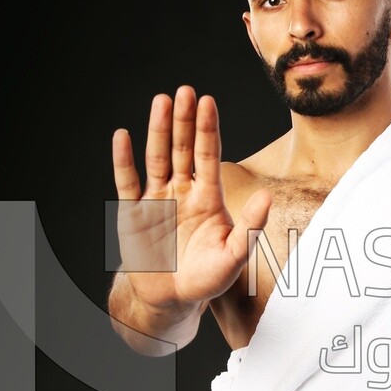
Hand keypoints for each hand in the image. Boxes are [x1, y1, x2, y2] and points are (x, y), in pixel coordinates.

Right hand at [112, 86, 270, 314]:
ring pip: (157, 157)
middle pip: (184, 149)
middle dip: (184, 121)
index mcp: (208, 197)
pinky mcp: (133, 212)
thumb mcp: (234, 257)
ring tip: (160, 102)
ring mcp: (156, 199)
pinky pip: (127, 182)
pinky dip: (124, 160)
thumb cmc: (206, 278)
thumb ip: (251, 228)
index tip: (208, 102)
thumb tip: (268, 197)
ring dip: (158, 131)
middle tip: (185, 91)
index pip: (209, 155)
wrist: (170, 299)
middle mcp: (182, 191)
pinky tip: (122, 136)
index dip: (208, 129)